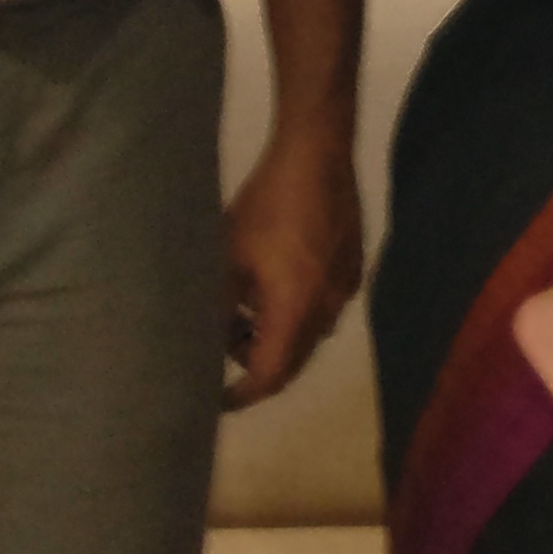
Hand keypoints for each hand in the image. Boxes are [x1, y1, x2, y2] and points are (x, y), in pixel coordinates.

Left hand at [224, 125, 364, 407]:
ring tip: (243, 312)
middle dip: (258, 364)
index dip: (243, 393)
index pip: (270, 373)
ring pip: (309, 333)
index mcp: (296, 309)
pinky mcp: (352, 266)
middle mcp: (328, 307)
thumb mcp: (227, 256)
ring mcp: (345, 287)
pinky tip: (273, 283)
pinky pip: (323, 307)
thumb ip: (217, 304)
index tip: (217, 399)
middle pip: (294, 360)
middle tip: (222, 350)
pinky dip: (296, 312)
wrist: (317, 153)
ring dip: (277, 336)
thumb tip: (200, 339)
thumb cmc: (266, 204)